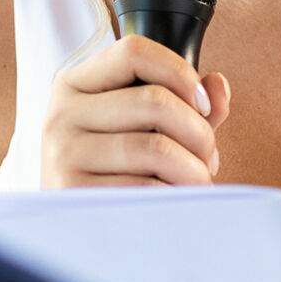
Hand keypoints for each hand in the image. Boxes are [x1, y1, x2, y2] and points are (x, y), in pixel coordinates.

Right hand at [40, 33, 230, 187]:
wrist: (72, 229)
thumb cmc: (113, 172)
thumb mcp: (141, 127)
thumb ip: (184, 104)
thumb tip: (217, 86)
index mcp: (76, 85)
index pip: (133, 52)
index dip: (179, 71)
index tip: (203, 104)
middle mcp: (63, 113)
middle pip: (155, 100)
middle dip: (199, 132)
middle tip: (208, 157)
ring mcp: (63, 152)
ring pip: (156, 147)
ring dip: (193, 169)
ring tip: (196, 181)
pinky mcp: (73, 191)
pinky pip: (145, 187)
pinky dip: (173, 195)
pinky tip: (173, 200)